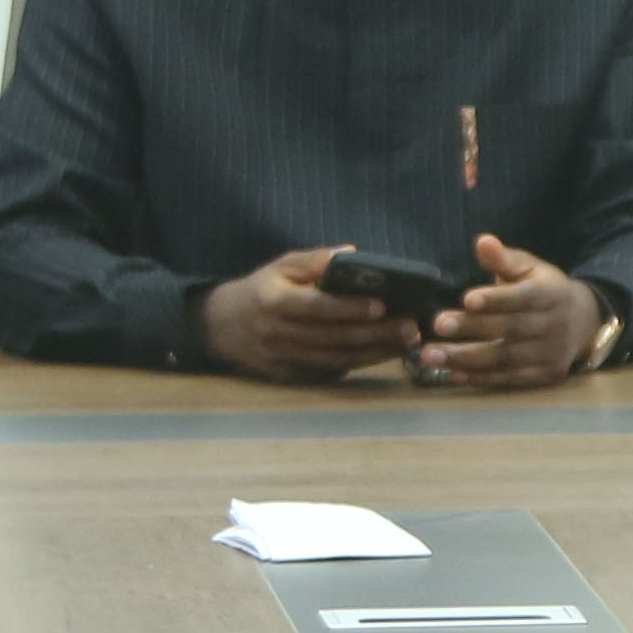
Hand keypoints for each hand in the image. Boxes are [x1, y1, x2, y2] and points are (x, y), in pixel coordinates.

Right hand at [201, 247, 424, 384]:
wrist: (223, 327)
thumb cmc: (262, 289)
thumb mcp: (281, 266)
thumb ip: (315, 261)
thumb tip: (352, 255)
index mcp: (274, 302)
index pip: (317, 307)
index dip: (350, 308)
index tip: (382, 305)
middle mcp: (278, 335)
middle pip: (334, 338)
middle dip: (375, 334)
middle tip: (410, 328)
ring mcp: (284, 360)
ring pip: (336, 359)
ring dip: (374, 353)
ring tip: (405, 341)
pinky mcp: (292, 377)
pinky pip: (330, 370)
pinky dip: (359, 363)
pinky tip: (384, 353)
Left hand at [421, 235, 606, 388]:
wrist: (583, 322)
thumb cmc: (543, 289)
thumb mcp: (529, 268)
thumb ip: (504, 259)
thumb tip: (483, 242)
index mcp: (550, 293)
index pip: (522, 297)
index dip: (496, 299)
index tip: (467, 299)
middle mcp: (553, 325)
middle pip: (510, 329)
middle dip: (472, 328)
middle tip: (438, 324)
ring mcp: (551, 354)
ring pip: (506, 359)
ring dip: (466, 358)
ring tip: (431, 355)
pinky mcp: (545, 376)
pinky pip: (509, 379)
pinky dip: (480, 378)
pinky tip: (452, 373)